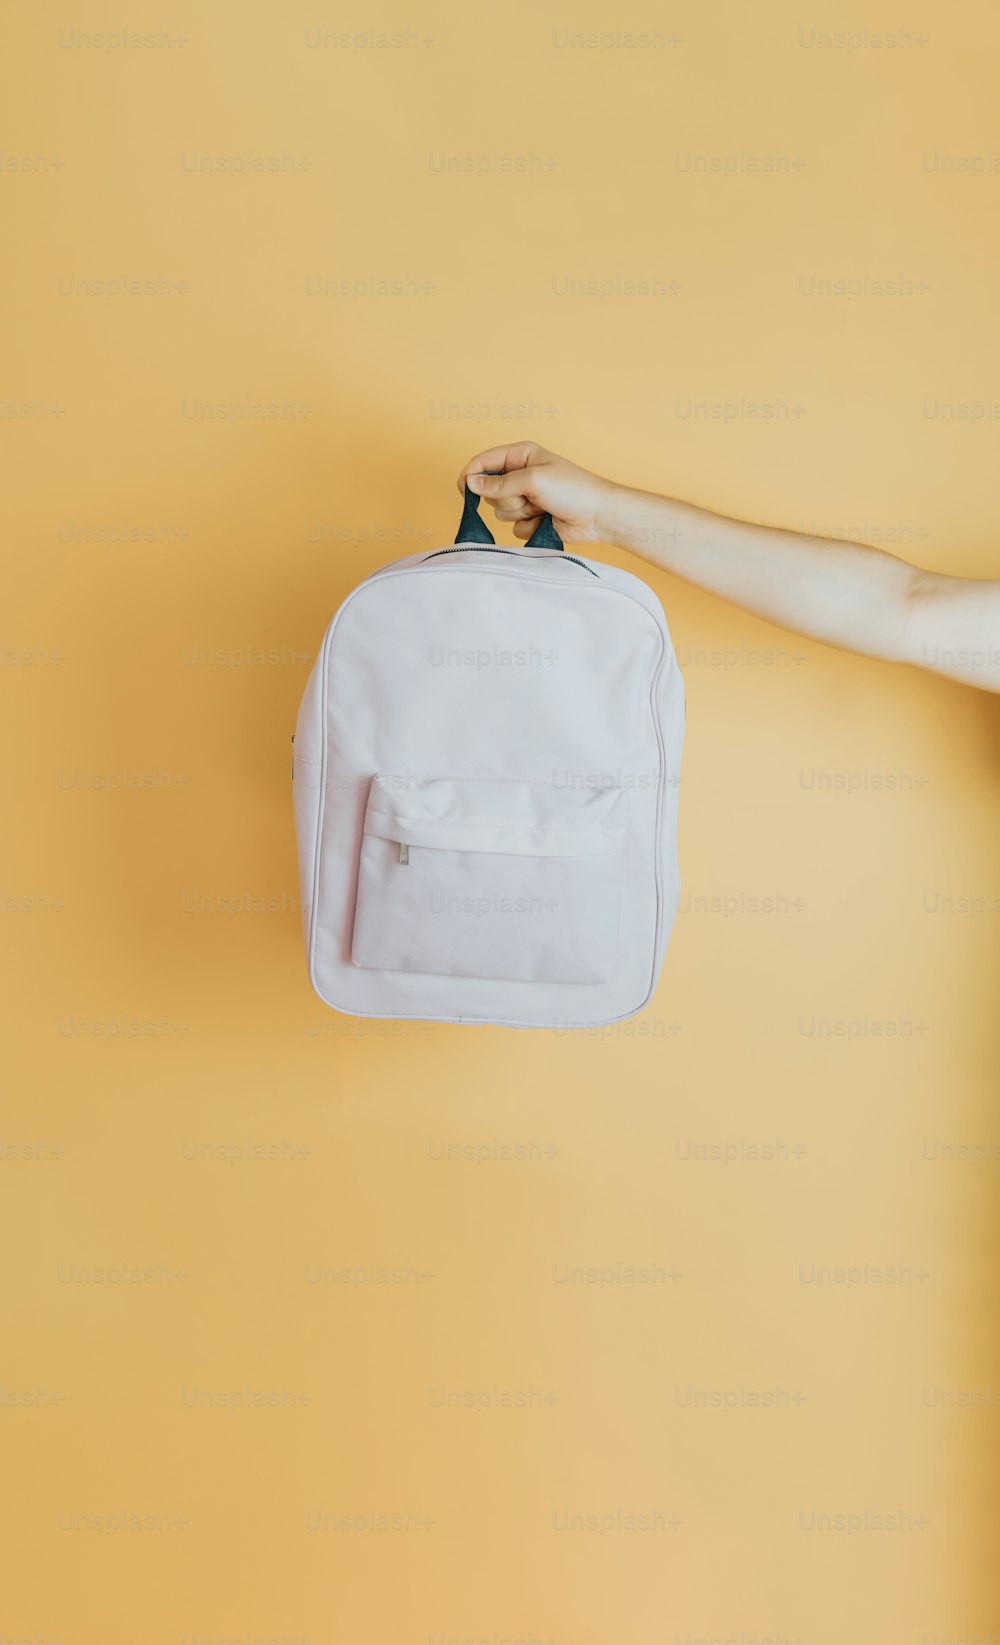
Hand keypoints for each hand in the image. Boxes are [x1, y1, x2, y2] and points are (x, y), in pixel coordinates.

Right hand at [456, 443, 620, 544]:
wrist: (597, 516)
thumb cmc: (572, 489)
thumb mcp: (533, 479)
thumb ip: (499, 483)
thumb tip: (470, 483)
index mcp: (520, 455)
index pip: (483, 462)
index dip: (471, 475)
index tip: (465, 492)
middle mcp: (520, 474)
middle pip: (489, 490)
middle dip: (506, 498)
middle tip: (528, 496)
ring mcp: (525, 497)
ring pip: (500, 511)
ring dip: (519, 512)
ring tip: (541, 507)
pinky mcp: (531, 518)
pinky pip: (513, 527)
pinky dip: (528, 526)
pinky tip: (545, 520)